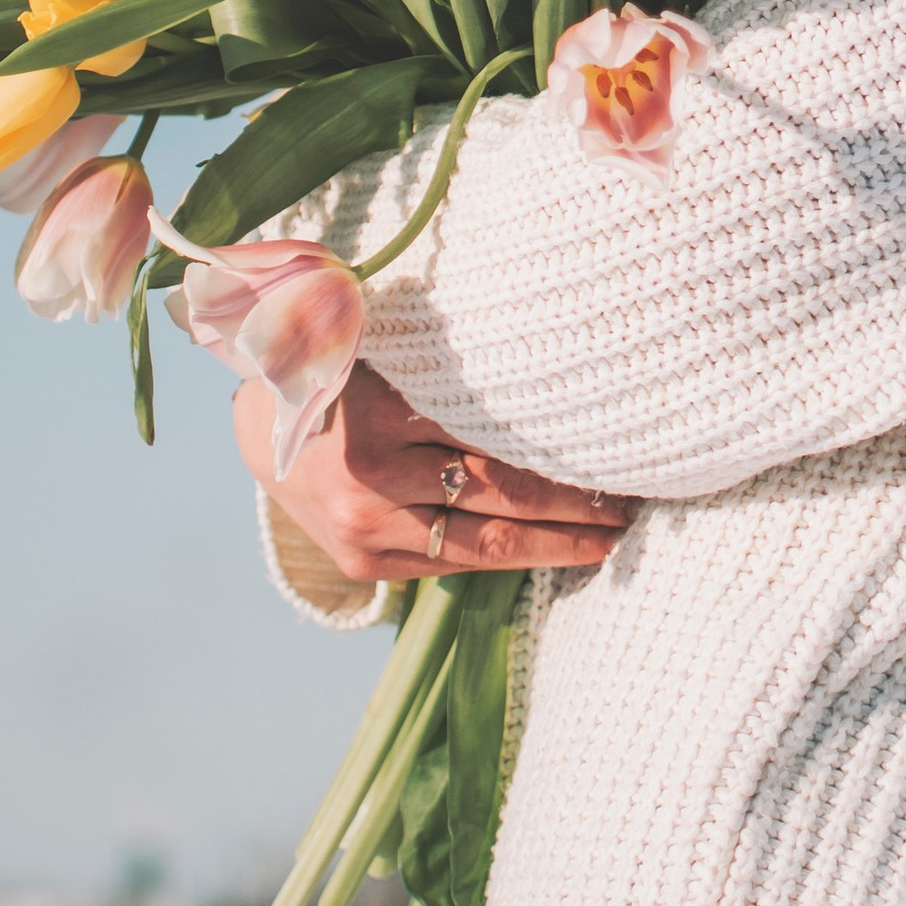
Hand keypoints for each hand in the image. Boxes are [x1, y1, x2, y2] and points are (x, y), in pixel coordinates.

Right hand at [234, 360, 634, 581]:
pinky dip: (512, 559)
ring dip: (560, 541)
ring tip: (615, 535)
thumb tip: (549, 344)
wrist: (264, 427)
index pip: (493, 435)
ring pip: (486, 543)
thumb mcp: (386, 339)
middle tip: (641, 498)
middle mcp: (372, 473)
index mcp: (380, 405)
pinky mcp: (365, 566)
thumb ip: (444, 347)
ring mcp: (366, 528)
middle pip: (501, 493)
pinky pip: (453, 566)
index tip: (623, 444)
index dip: (563, 447)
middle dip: (578, 501)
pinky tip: (559, 550)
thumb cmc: (349, 366)